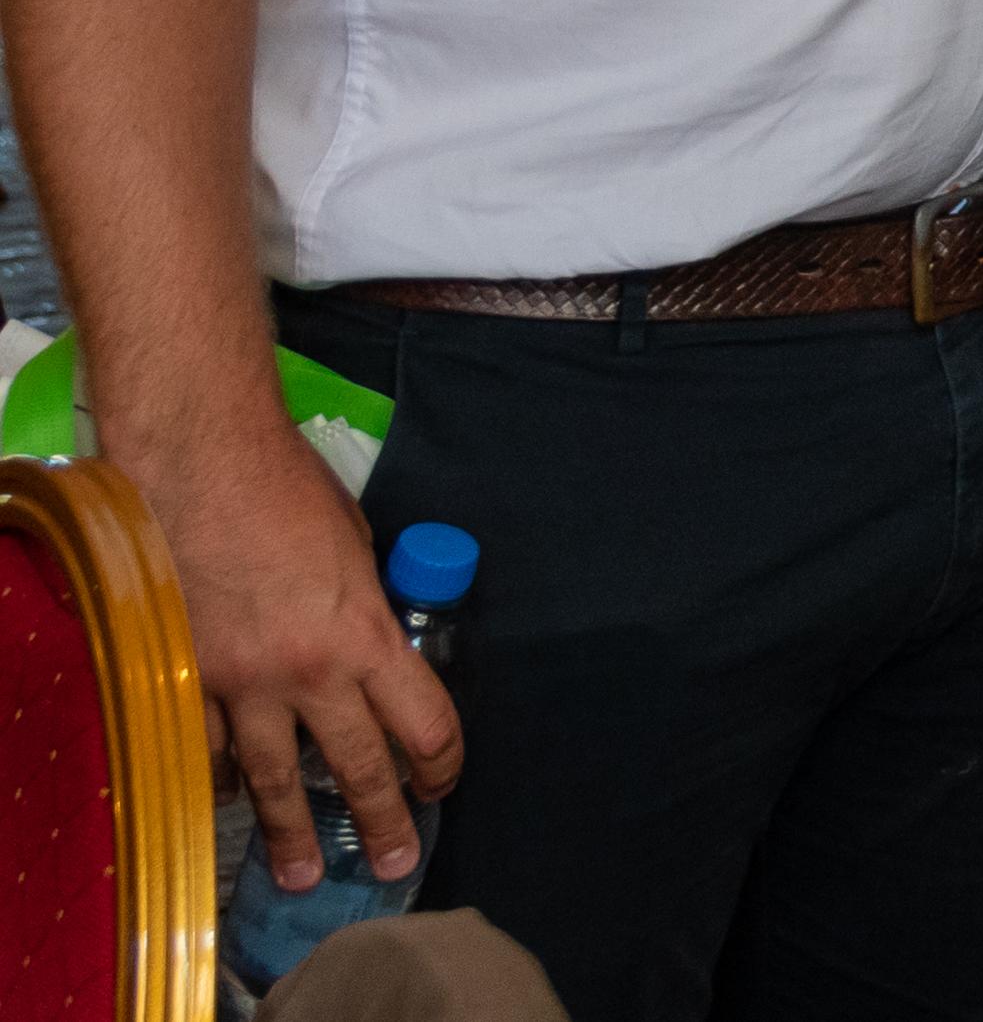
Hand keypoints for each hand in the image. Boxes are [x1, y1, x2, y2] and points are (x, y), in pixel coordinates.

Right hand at [150, 412, 459, 889]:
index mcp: (365, 634)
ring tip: (299, 874)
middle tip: (391, 865)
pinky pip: (204, 750)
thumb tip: (363, 644)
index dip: (440, 762)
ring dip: (289, 832)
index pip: (424, 721)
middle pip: (357, 767)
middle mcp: (308, 672)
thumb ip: (360, 609)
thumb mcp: (352, 550)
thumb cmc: (285, 491)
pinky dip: (218, 780)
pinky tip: (229, 801)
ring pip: (272, 779)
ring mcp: (238, 683)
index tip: (442, 785)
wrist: (199, 467)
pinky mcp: (182, 679)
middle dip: (381, 821)